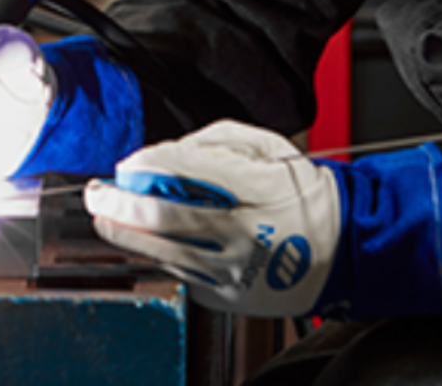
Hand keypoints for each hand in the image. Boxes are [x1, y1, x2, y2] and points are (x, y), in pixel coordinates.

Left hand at [84, 121, 344, 317]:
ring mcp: (235, 271)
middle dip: (121, 206)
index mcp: (258, 188)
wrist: (342, 248)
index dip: (151, 165)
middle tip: (98, 196)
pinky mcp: (229, 297)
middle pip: (167, 220)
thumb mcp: (269, 148)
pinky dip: (161, 256)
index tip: (129, 163)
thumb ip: (216, 143)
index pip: (191, 171)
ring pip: (166, 254)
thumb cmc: (302, 192)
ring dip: (128, 235)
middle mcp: (245, 233)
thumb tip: (168, 153)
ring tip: (108, 219)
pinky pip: (183, 275)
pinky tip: (150, 242)